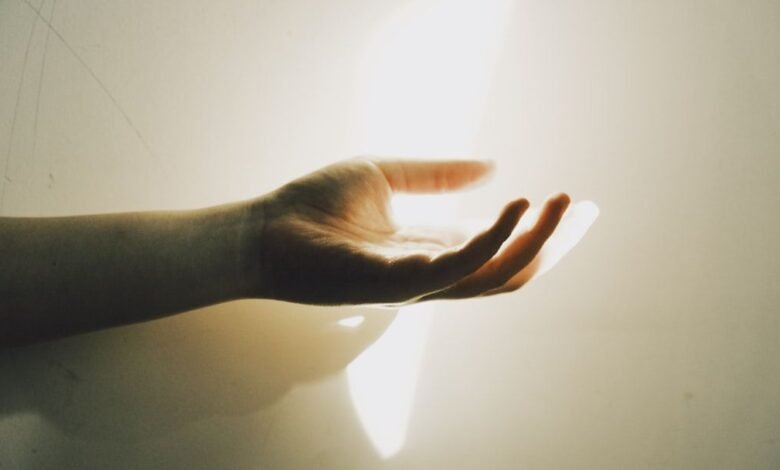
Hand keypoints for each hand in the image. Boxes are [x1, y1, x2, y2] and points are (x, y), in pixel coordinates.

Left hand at [245, 158, 571, 304]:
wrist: (264, 231)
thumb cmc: (316, 207)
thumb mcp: (387, 174)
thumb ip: (437, 173)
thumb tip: (493, 165)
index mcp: (431, 246)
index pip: (498, 243)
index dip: (539, 227)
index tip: (576, 205)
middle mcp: (430, 270)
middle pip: (507, 267)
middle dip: (551, 242)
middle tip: (584, 209)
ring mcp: (415, 282)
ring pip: (493, 273)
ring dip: (533, 242)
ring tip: (559, 204)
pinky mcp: (394, 282)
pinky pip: (455, 268)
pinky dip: (491, 240)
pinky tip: (514, 207)